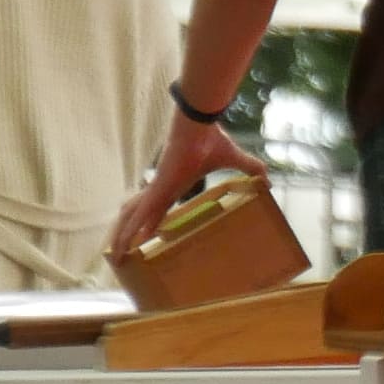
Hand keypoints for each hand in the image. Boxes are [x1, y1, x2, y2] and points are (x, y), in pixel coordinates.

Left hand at [109, 108, 266, 260]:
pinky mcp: (157, 190)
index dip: (149, 221)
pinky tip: (123, 248)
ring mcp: (156, 190)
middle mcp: (160, 189)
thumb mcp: (234, 159)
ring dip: (122, 237)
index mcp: (173, 185)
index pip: (157, 207)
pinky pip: (138, 217)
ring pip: (131, 218)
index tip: (145, 236)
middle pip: (136, 216)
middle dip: (126, 233)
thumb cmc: (211, 139)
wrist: (198, 126)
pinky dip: (128, 233)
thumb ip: (249, 168)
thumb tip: (268, 179)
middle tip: (121, 252)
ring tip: (115, 258)